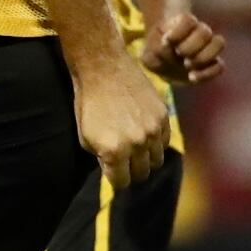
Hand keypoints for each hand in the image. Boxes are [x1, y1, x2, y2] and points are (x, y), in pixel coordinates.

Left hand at [73, 48, 172, 189]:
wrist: (103, 68)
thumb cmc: (89, 103)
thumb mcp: (86, 137)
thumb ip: (103, 158)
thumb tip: (115, 169)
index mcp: (114, 152)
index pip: (122, 182)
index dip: (117, 180)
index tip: (115, 173)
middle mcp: (137, 144)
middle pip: (142, 174)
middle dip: (132, 171)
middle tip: (126, 163)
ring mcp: (153, 130)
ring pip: (157, 160)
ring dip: (147, 159)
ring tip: (138, 149)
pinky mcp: (163, 116)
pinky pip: (165, 141)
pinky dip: (156, 143)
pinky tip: (146, 134)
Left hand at [142, 6, 224, 86]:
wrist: (163, 64)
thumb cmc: (156, 54)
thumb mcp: (148, 52)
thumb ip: (155, 49)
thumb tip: (167, 47)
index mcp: (183, 24)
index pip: (189, 20)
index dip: (178, 31)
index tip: (165, 40)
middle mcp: (199, 32)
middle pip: (205, 31)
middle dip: (190, 46)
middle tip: (178, 54)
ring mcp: (207, 48)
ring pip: (218, 43)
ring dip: (202, 57)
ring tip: (186, 66)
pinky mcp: (211, 64)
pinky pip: (219, 66)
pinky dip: (207, 73)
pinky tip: (192, 77)